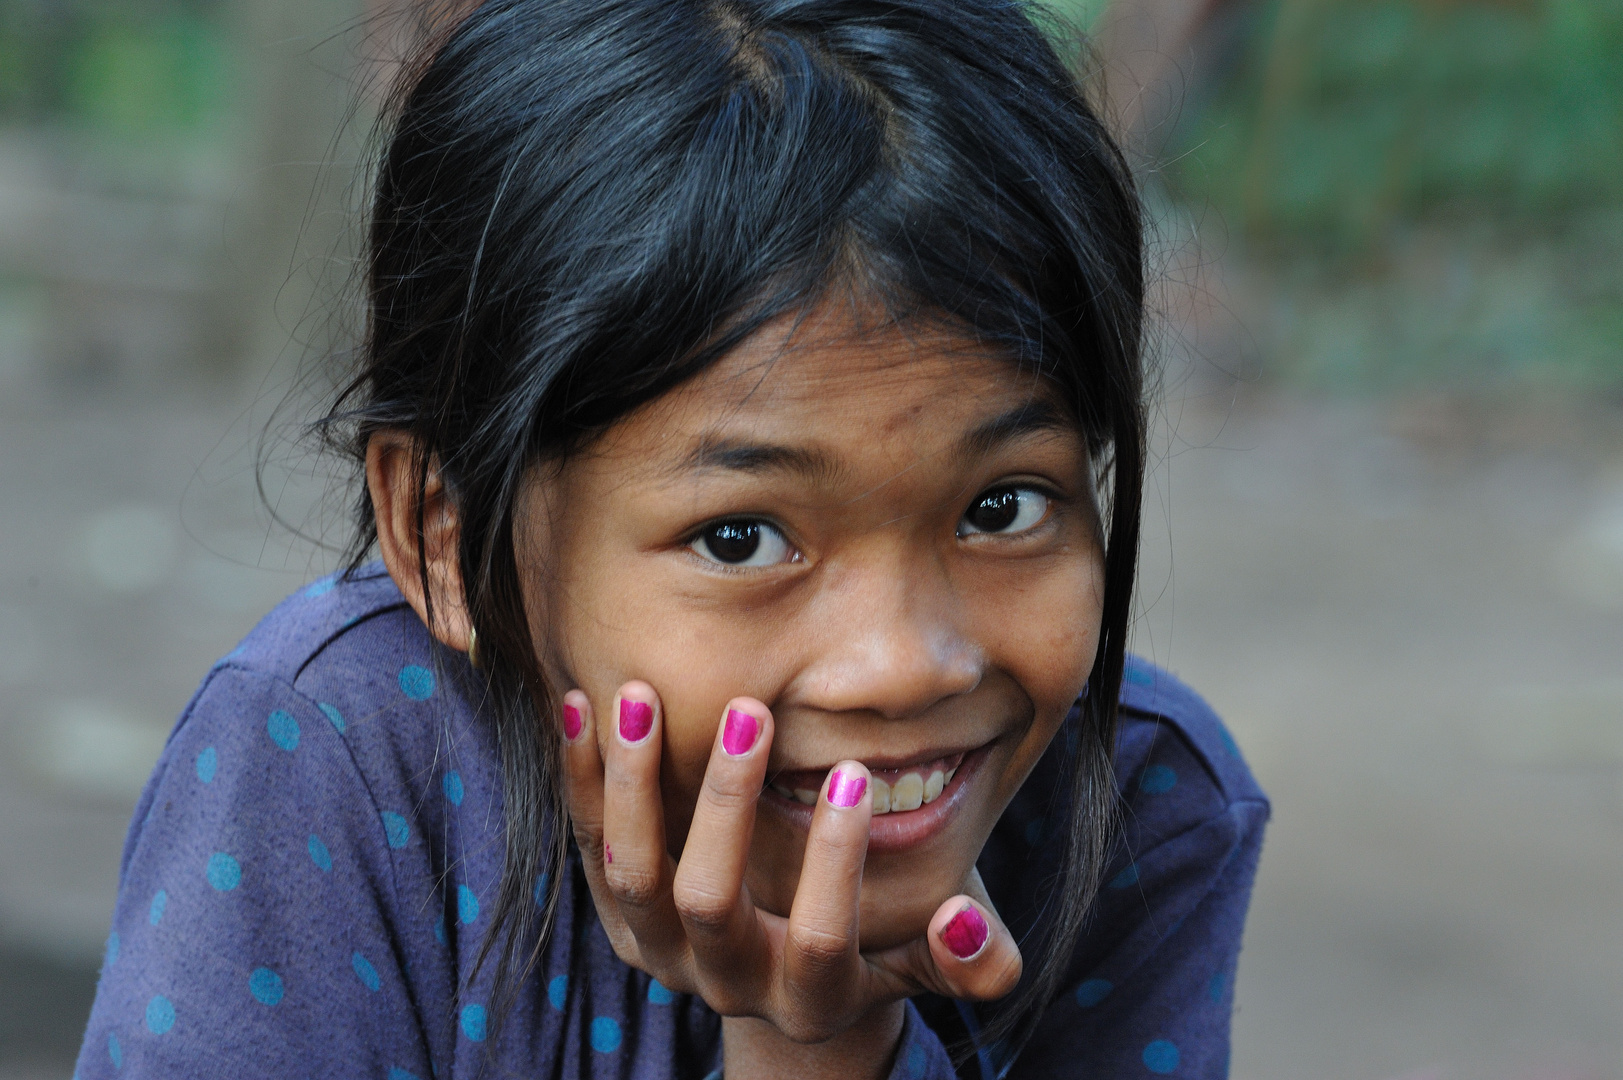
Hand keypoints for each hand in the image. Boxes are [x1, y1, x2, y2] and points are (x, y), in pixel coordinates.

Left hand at [562, 680, 1022, 1052]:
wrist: (787, 984)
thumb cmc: (874, 947)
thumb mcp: (926, 962)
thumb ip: (972, 958)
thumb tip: (965, 923)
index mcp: (808, 997)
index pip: (819, 940)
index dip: (835, 864)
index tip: (851, 774)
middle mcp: (725, 980)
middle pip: (708, 901)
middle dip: (725, 804)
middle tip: (748, 713)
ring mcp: (662, 952)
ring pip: (632, 874)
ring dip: (633, 784)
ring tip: (641, 696)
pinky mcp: (621, 917)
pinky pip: (587, 846)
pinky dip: (582, 777)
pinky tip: (582, 705)